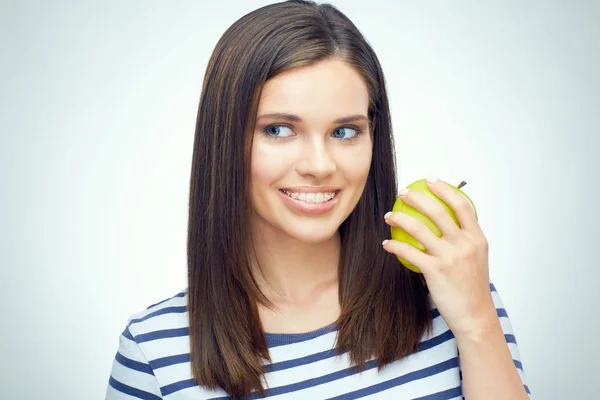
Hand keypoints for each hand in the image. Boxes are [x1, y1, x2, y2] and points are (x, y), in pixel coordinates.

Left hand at [382, 177, 495, 338]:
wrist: (474, 315)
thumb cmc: (471, 286)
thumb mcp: (477, 257)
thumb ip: (464, 238)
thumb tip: (445, 220)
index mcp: (477, 238)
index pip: (461, 205)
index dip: (444, 189)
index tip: (430, 180)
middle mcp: (465, 244)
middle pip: (437, 212)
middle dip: (417, 197)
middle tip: (403, 192)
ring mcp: (450, 257)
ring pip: (419, 229)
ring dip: (399, 218)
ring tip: (389, 215)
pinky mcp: (435, 271)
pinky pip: (409, 252)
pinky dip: (394, 245)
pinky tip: (387, 243)